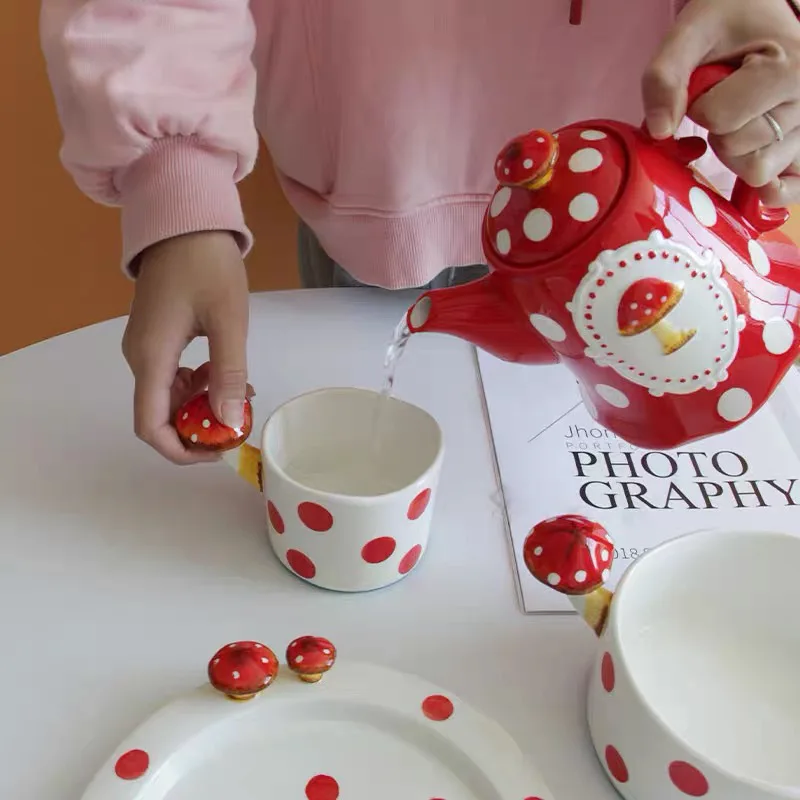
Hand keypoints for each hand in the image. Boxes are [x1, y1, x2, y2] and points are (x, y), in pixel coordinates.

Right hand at [122, 231, 249, 464]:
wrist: (185, 220)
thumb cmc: (207, 265)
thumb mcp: (228, 321)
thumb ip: (229, 374)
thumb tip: (229, 423)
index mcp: (151, 357)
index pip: (150, 426)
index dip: (181, 449)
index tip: (218, 449)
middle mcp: (139, 357)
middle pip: (160, 415)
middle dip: (199, 425)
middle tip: (239, 416)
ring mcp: (145, 347)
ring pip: (167, 397)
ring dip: (201, 404)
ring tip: (239, 391)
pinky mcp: (155, 337)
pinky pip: (171, 377)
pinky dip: (198, 385)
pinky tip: (224, 373)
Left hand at [642, 0, 799, 205]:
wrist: (769, 12)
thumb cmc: (733, 19)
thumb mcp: (692, 31)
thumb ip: (665, 76)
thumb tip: (658, 131)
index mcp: (790, 67)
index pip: (719, 119)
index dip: (700, 106)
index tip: (711, 84)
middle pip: (740, 151)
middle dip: (717, 131)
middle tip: (728, 100)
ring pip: (757, 172)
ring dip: (735, 154)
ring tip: (744, 118)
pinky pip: (791, 190)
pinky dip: (767, 190)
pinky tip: (751, 175)